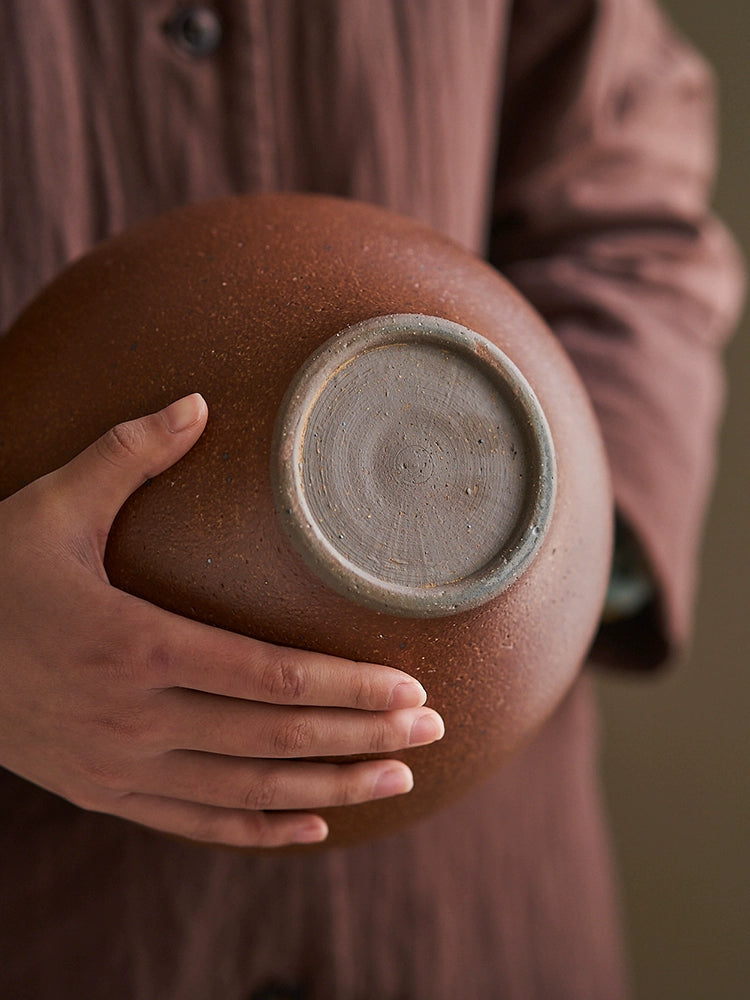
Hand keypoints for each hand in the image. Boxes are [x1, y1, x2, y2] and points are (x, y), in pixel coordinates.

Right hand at [0, 394, 443, 847]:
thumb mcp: (51, 506)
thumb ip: (128, 455)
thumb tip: (197, 402)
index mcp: (134, 642)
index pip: (271, 677)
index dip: (349, 686)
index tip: (411, 687)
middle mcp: (135, 717)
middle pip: (275, 739)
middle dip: (362, 735)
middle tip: (431, 732)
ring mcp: (119, 766)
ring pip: (247, 791)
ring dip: (329, 786)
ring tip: (397, 777)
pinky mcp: (104, 792)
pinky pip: (195, 822)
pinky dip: (259, 829)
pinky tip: (314, 824)